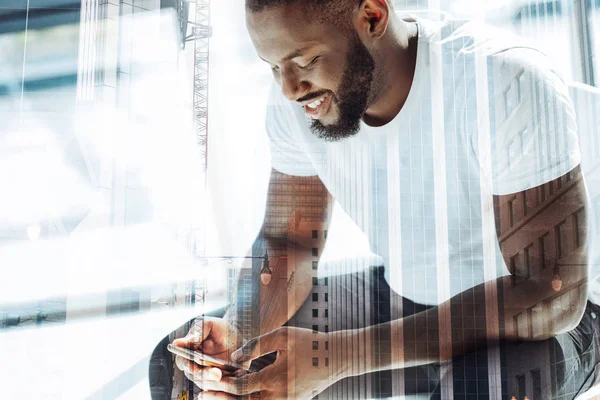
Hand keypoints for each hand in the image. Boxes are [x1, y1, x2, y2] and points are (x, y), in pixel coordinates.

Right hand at [172, 317, 243, 388]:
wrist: (239, 335)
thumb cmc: (221, 328)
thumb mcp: (209, 325)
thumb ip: (195, 333)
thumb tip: (177, 343)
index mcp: (189, 352)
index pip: (182, 361)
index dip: (186, 364)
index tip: (192, 364)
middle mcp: (195, 366)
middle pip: (194, 375)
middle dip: (204, 374)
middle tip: (216, 372)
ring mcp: (207, 375)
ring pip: (207, 383)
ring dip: (216, 381)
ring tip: (225, 374)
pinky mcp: (220, 381)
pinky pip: (221, 387)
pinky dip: (228, 383)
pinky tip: (237, 374)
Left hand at [197, 327, 338, 399]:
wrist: (337, 358)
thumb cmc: (310, 342)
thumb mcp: (282, 336)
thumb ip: (256, 345)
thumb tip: (234, 357)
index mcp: (275, 377)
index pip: (240, 386)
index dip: (222, 383)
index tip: (208, 378)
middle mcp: (279, 395)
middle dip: (222, 399)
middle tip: (202, 395)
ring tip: (217, 398)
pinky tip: (241, 398)